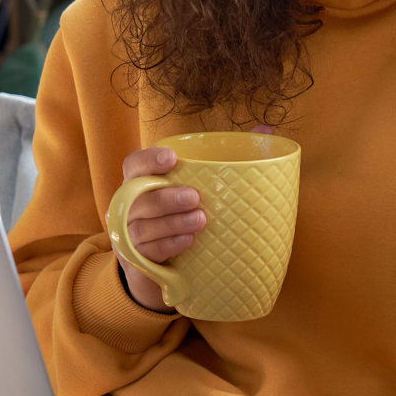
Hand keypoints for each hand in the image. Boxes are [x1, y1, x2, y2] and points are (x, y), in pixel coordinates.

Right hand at [112, 125, 272, 312]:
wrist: (170, 266)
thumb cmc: (187, 213)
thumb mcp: (202, 186)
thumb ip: (229, 156)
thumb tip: (265, 129)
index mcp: (142, 182)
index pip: (134, 164)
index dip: (149, 159)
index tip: (172, 158)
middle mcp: (130, 206)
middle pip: (139, 197)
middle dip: (166, 197)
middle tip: (195, 197)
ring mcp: (130, 234)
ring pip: (143, 227)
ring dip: (172, 223)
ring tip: (200, 221)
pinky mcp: (137, 260)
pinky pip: (147, 252)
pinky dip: (168, 246)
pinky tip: (188, 242)